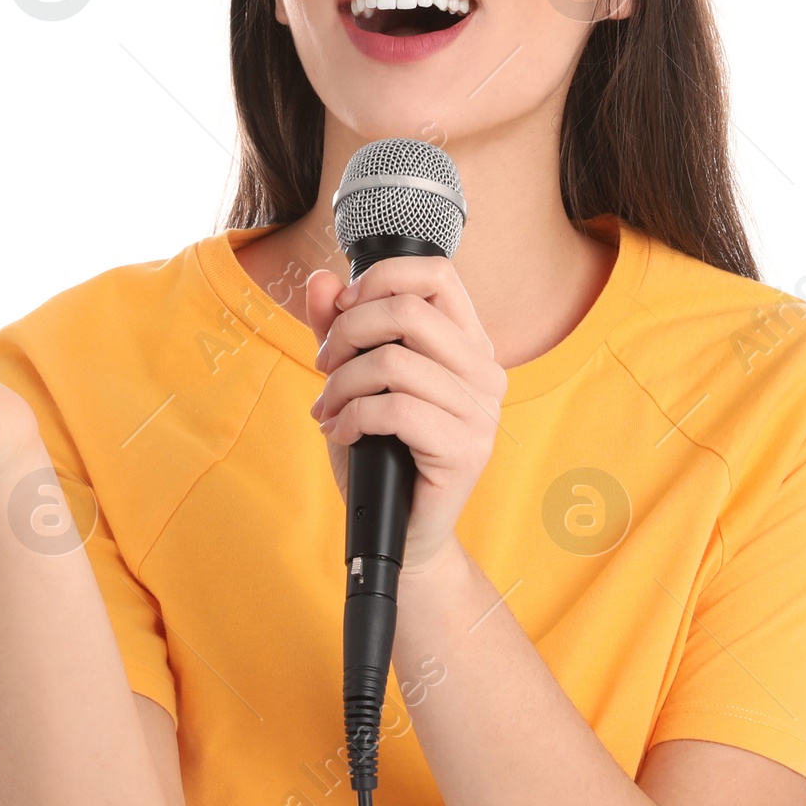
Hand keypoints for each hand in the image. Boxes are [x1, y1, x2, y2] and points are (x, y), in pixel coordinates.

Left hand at [302, 256, 507, 575]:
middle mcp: (484, 370)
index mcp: (467, 343)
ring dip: (341, 384)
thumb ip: (339, 329)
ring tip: (329, 408)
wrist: (401, 530)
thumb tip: (320, 280)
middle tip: (324, 364)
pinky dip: (352, 418)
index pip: (436, 274)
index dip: (379, 278)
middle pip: (406, 311)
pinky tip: (340, 432)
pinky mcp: (465, 449)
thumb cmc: (381, 453)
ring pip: (391, 362)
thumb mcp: (353, 381)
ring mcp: (481, 411)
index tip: (343, 308)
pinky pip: (395, 410)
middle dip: (346, 332)